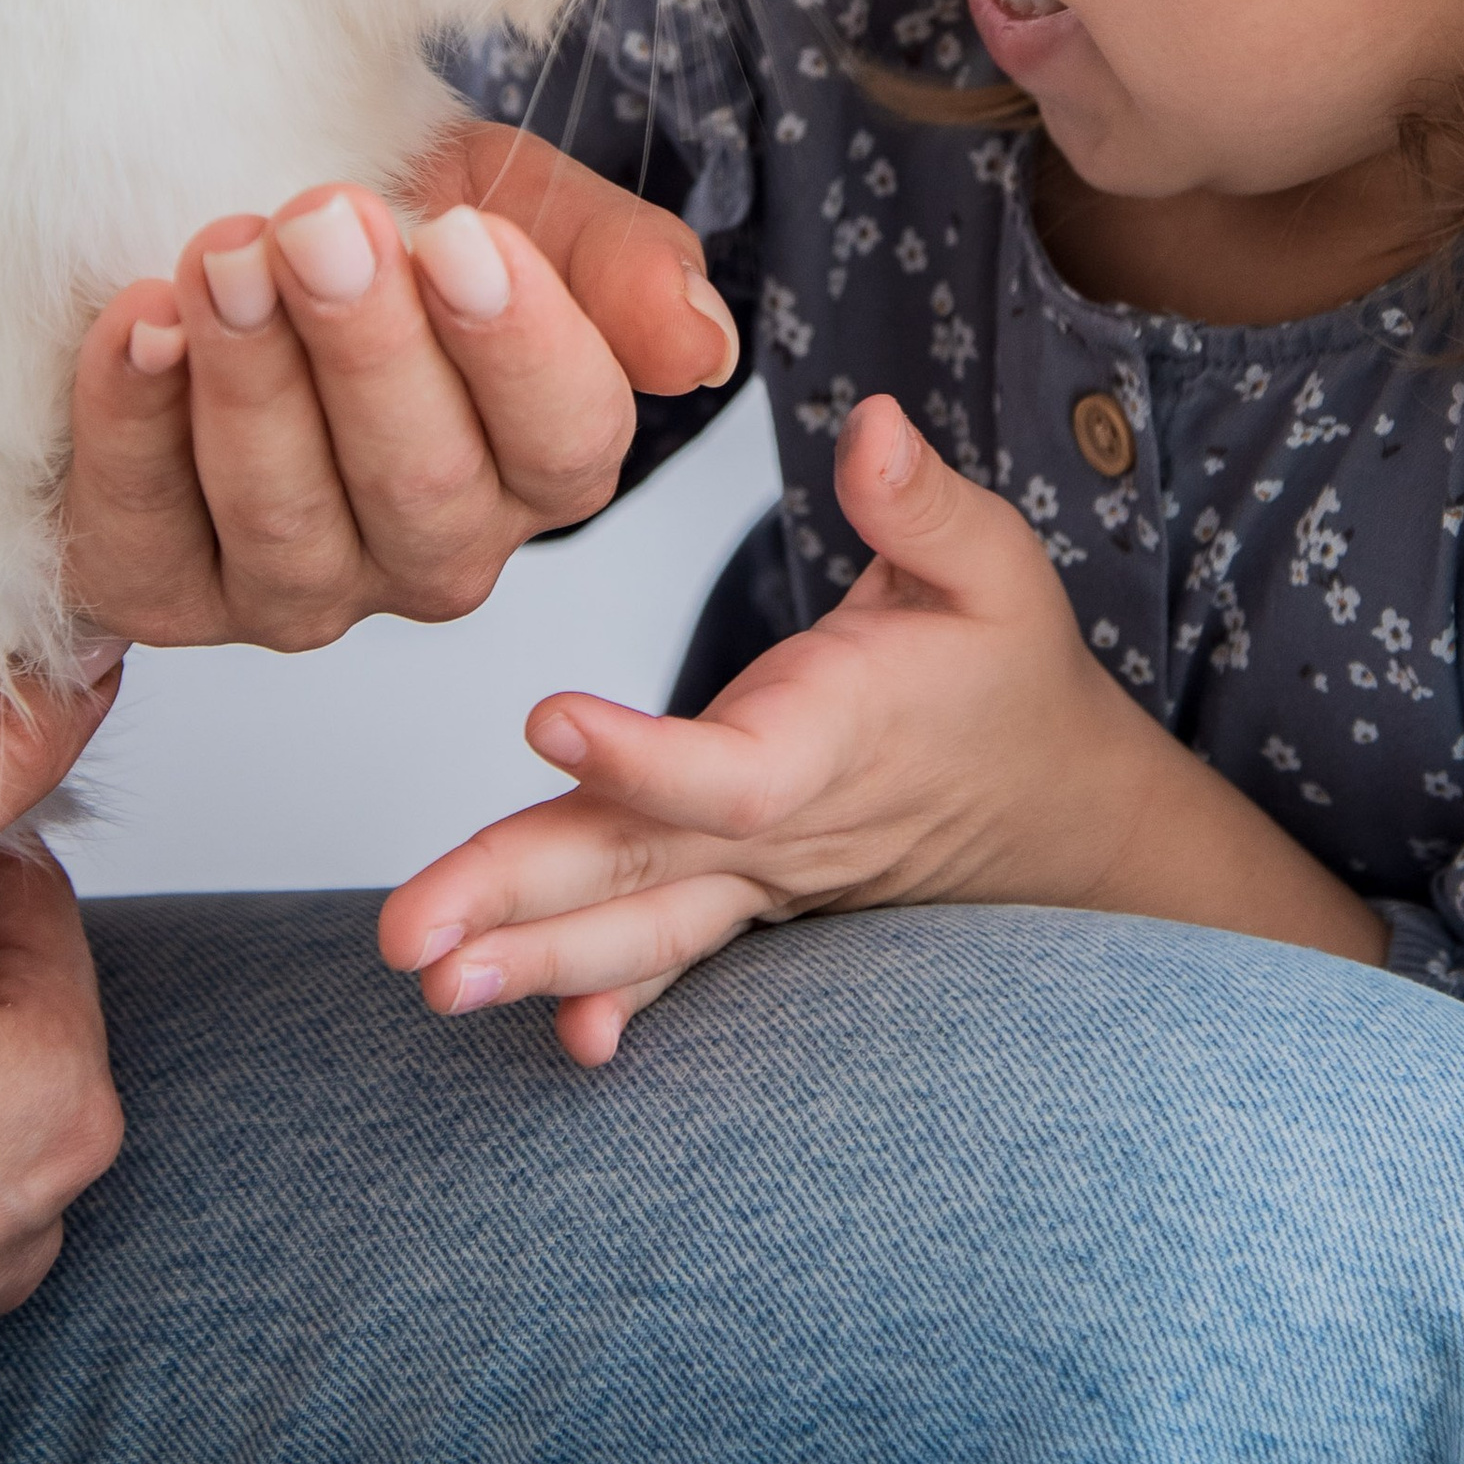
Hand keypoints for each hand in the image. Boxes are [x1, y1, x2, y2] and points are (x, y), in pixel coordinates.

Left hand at [63, 122, 742, 654]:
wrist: (234, 216)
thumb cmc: (389, 220)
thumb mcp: (515, 201)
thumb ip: (622, 267)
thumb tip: (701, 346)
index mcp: (544, 468)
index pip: (568, 441)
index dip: (514, 346)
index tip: (457, 235)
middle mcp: (433, 554)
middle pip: (424, 488)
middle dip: (368, 350)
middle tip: (324, 222)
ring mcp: (296, 591)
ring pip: (288, 526)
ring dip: (253, 383)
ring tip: (225, 254)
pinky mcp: (160, 591)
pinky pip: (145, 540)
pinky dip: (134, 430)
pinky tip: (139, 324)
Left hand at [380, 396, 1384, 1064]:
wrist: (1056, 803)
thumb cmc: (1008, 671)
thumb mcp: (995, 565)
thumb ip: (920, 503)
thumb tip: (867, 425)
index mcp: (832, 738)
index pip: (729, 772)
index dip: (639, 758)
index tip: (546, 720)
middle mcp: (782, 824)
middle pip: (640, 872)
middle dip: (520, 905)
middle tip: (407, 941)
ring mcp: (757, 875)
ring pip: (636, 924)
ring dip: (530, 958)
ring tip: (430, 983)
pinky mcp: (743, 894)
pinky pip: (670, 957)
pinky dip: (613, 994)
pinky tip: (555, 1039)